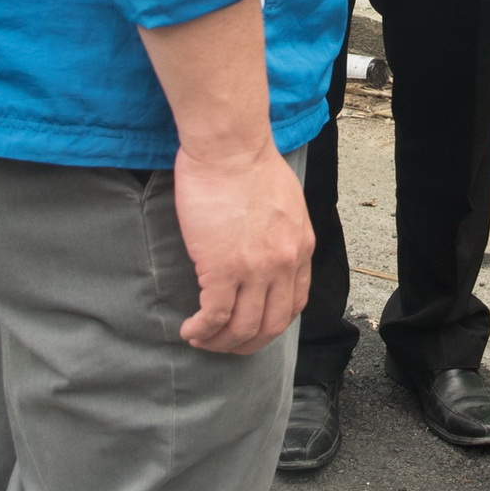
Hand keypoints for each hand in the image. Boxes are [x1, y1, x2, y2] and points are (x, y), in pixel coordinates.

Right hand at [137, 0, 312, 353]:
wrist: (230, 145)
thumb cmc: (248, 161)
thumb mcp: (285, 201)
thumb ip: (281, 230)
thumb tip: (264, 243)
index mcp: (301, 248)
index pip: (294, 303)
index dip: (271, 323)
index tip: (252, 326)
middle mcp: (284, 264)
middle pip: (270, 325)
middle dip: (246, 344)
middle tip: (224, 344)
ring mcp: (254, 270)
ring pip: (242, 327)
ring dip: (220, 342)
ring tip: (201, 339)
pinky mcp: (221, 268)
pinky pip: (214, 316)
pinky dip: (201, 330)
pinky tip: (189, 330)